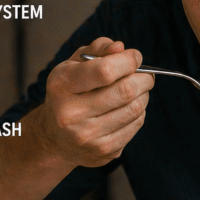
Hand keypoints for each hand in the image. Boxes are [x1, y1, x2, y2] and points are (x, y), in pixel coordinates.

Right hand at [28, 37, 153, 168]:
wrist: (54, 139)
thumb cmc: (68, 94)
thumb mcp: (73, 66)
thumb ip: (97, 50)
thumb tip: (121, 48)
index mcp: (62, 86)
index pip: (105, 71)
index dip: (128, 60)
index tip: (135, 57)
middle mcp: (71, 113)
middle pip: (125, 90)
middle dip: (143, 78)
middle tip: (145, 75)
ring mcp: (88, 135)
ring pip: (135, 108)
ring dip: (143, 95)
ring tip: (137, 90)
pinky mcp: (103, 151)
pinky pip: (136, 125)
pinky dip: (139, 113)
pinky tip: (129, 108)